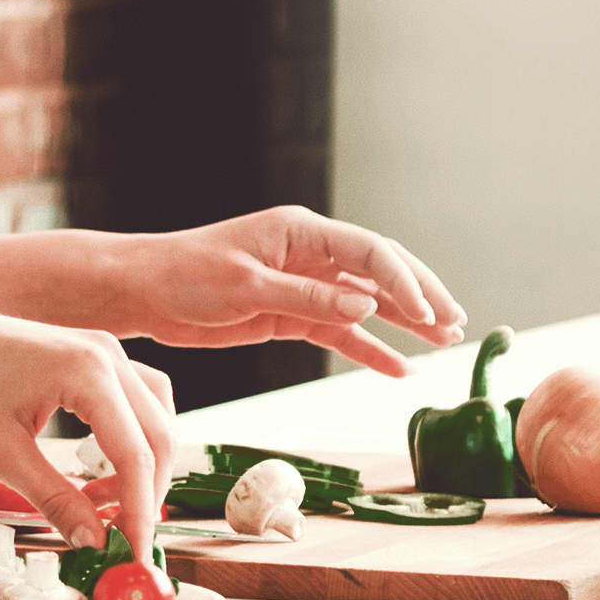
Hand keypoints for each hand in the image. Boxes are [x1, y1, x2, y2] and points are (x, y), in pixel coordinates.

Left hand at [0, 281, 183, 548]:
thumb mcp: (0, 453)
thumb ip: (54, 498)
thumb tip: (93, 540)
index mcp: (88, 372)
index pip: (136, 454)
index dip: (140, 511)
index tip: (136, 553)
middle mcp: (106, 355)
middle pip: (159, 435)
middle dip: (147, 493)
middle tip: (124, 538)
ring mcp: (103, 350)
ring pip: (155, 416)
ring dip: (143, 465)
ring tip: (108, 506)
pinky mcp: (92, 355)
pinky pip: (136, 399)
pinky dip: (131, 438)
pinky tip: (102, 468)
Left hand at [76, 208, 464, 372]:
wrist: (143, 293)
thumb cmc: (185, 276)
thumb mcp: (246, 287)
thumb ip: (307, 298)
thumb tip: (366, 306)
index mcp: (301, 232)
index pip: (369, 252)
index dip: (404, 281)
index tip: (427, 313)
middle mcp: (309, 253)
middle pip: (379, 273)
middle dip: (419, 297)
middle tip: (456, 324)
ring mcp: (303, 285)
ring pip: (366, 305)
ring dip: (404, 324)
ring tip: (443, 344)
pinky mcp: (290, 315)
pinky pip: (340, 333)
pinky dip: (369, 350)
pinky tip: (399, 368)